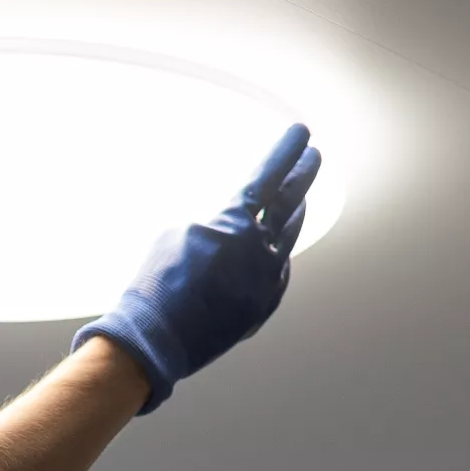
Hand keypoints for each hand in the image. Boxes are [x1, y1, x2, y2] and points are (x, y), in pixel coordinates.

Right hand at [72, 123, 320, 413]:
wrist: (157, 338)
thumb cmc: (155, 283)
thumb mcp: (175, 234)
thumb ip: (212, 223)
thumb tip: (230, 228)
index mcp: (235, 224)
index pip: (268, 176)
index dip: (285, 151)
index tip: (302, 132)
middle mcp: (259, 250)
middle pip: (289, 204)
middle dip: (301, 176)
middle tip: (313, 157)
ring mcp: (265, 282)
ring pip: (287, 240)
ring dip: (294, 216)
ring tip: (299, 201)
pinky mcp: (260, 308)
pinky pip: (278, 275)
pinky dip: (278, 258)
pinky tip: (278, 253)